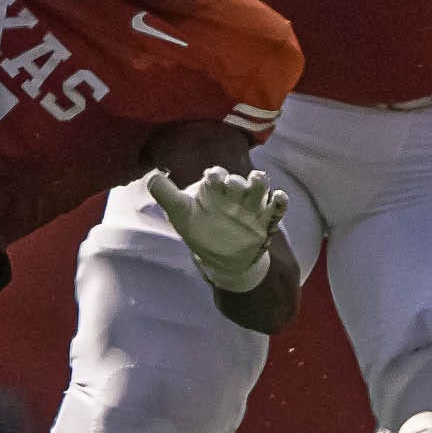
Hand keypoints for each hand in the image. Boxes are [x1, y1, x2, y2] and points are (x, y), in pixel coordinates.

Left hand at [145, 164, 284, 294]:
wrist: (222, 257)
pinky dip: (280, 200)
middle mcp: (234, 193)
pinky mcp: (266, 219)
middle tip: (231, 186)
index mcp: (214, 188)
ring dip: (260, 182)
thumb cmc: (199, 229)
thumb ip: (165, 194)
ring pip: (260, 186)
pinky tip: (278, 197)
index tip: (211, 178)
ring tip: (256, 180)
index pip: (216, 175)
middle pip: (238, 180)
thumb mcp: (179, 213)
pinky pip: (278, 206)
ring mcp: (251, 205)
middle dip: (236, 181)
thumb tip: (151, 176)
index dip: (215, 175)